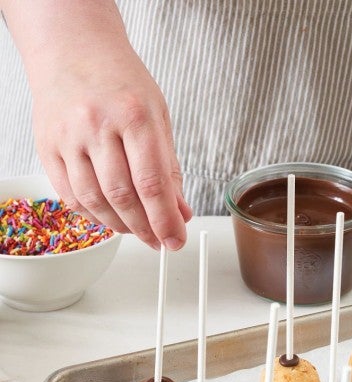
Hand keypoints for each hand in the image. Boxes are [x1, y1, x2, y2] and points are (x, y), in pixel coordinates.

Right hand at [31, 48, 191, 249]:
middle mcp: (98, 125)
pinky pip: (70, 196)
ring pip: (94, 201)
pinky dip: (93, 214)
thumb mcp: (157, 116)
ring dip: (119, 225)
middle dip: (144, 228)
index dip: (165, 220)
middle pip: (123, 196)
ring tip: (135, 228)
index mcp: (134, 114)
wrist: (72, 48)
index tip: (175, 240)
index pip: (152, 183)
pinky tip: (108, 216)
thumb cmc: (120, 81)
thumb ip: (168, 167)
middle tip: (158, 240)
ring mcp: (68, 137)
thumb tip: (179, 211)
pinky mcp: (48, 147)